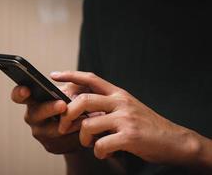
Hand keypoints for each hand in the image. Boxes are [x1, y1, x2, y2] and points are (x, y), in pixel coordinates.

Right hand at [11, 83, 85, 153]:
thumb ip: (71, 83)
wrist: (83, 125)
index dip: (19, 93)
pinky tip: (86, 130)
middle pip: (37, 113)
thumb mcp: (73, 89)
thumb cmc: (74, 102)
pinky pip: (64, 141)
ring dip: (70, 123)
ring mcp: (41, 133)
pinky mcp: (52, 146)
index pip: (19, 95)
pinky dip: (76, 135)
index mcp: (34, 99)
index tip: (26, 90)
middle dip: (50, 109)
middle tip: (63, 105)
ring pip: (54, 130)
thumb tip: (69, 87)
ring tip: (84, 118)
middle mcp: (33, 116)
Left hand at [51, 71, 203, 165]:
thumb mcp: (127, 107)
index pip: (90, 78)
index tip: (54, 74)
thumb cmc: (146, 125)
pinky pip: (102, 144)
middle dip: (67, 114)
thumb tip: (81, 110)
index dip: (70, 75)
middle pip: (83, 100)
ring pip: (89, 124)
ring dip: (82, 138)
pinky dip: (98, 152)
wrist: (174, 140)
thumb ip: (107, 105)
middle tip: (63, 126)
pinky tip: (104, 153)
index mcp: (118, 93)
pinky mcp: (130, 136)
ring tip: (88, 144)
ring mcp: (125, 118)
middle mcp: (120, 102)